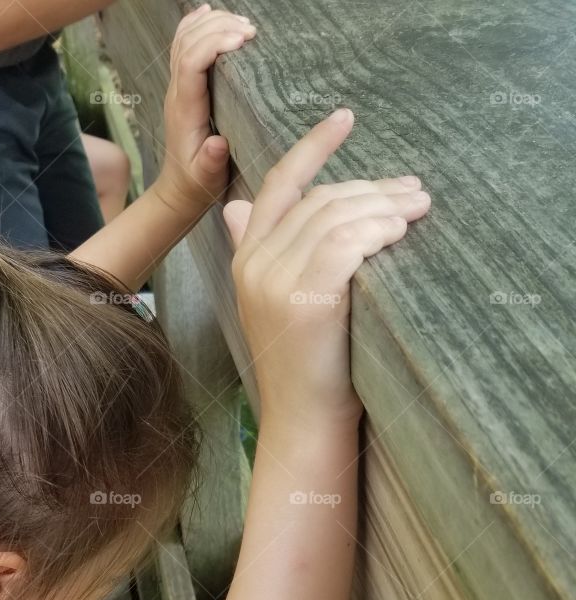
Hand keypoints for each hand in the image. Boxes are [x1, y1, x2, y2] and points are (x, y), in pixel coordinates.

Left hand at [156, 5, 255, 213]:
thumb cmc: (197, 183)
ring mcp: (177, 87)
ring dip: (211, 23)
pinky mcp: (182, 86)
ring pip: (185, 39)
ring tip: (241, 23)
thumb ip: (210, 162)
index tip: (242, 40)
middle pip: (189, 42)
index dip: (214, 44)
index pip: (191, 62)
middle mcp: (177, 92)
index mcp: (184, 110)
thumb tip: (217, 145)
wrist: (179, 189)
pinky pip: (182, 45)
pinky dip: (195, 24)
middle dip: (219, 27)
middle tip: (250, 30)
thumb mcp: (205, 178)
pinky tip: (208, 12)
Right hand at [224, 109, 430, 430]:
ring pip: (336, 216)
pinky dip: (377, 231)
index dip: (312, 148)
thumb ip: (264, 251)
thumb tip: (242, 207)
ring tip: (418, 208)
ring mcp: (274, 280)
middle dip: (372, 187)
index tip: (345, 119)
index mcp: (245, 258)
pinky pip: (346, 243)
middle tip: (414, 190)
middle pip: (319, 199)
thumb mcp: (275, 303)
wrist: (302, 420)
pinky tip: (400, 233)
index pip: (278, 186)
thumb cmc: (302, 367)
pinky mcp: (303, 297)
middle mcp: (253, 263)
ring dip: (385, 207)